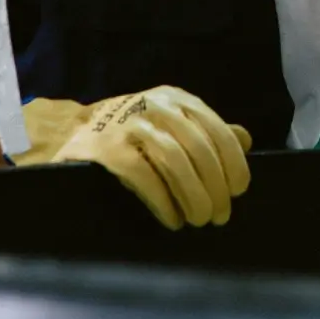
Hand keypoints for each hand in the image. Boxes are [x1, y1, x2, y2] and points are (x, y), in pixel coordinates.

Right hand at [10, 87, 251, 229]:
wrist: (74, 132)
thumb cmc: (133, 132)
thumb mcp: (172, 122)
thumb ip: (206, 130)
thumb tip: (245, 140)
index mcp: (176, 98)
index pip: (215, 128)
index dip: (232, 162)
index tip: (239, 190)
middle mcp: (155, 105)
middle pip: (198, 147)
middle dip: (215, 186)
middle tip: (220, 215)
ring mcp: (129, 124)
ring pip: (174, 161)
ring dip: (193, 195)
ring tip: (199, 220)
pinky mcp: (107, 149)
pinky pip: (143, 176)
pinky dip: (163, 201)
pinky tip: (172, 219)